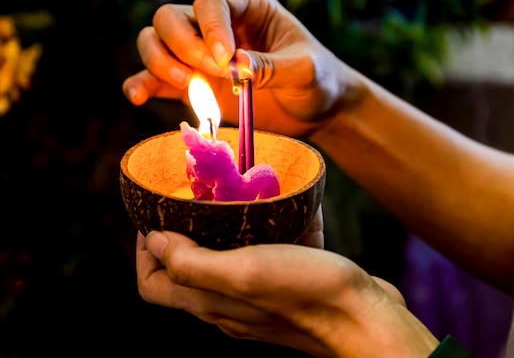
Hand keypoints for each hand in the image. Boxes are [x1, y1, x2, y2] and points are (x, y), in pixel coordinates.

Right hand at [123, 0, 361, 137]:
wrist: (315, 111)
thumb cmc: (317, 80)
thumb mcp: (305, 70)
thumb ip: (272, 66)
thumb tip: (236, 65)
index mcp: (247, 6)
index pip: (210, 2)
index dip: (209, 29)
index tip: (223, 62)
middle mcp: (217, 25)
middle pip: (170, 17)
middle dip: (183, 46)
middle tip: (213, 75)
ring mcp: (199, 54)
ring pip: (154, 41)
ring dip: (160, 63)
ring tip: (189, 87)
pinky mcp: (191, 85)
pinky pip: (153, 78)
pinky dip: (141, 85)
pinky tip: (139, 97)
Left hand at [136, 213, 438, 357]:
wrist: (368, 320)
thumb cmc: (306, 295)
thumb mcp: (244, 274)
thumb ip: (194, 264)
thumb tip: (155, 242)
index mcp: (210, 302)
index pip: (153, 283)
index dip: (145, 250)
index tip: (155, 216)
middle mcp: (227, 303)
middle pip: (185, 269)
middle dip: (182, 231)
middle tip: (194, 197)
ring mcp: (257, 298)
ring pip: (226, 259)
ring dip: (224, 227)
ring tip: (234, 194)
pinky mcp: (286, 286)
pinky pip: (266, 253)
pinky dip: (265, 229)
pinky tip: (279, 206)